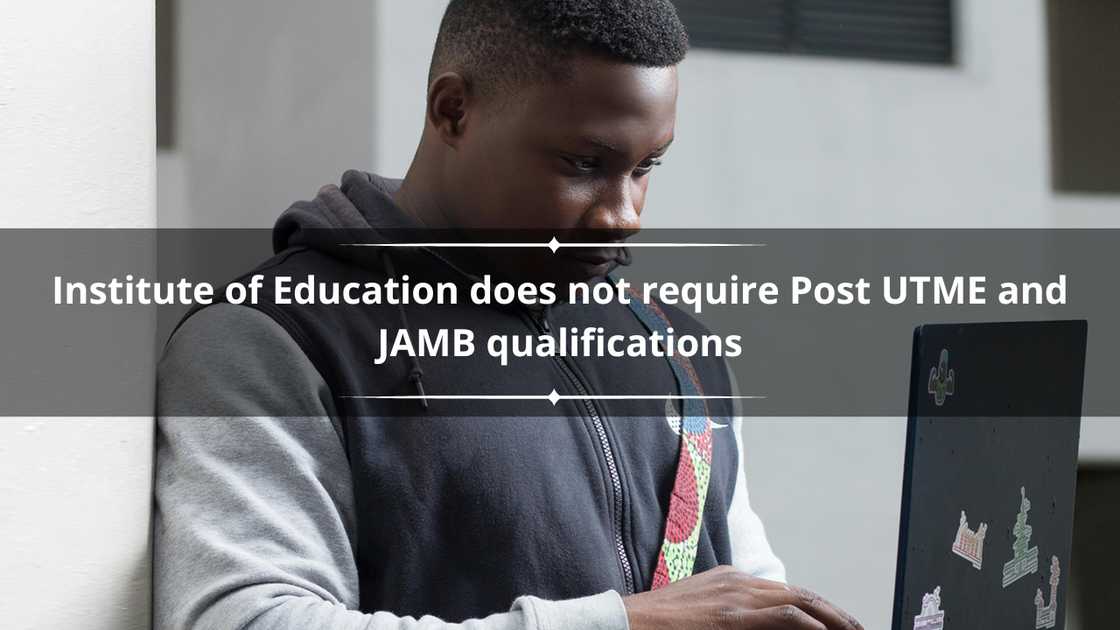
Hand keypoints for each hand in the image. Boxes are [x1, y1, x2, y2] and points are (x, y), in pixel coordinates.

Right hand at [623, 565, 862, 629]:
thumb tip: (756, 626)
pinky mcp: (730, 615)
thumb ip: (730, 615)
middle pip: (801, 594)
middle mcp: (737, 583)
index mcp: (731, 581)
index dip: (818, 609)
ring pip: (799, 601)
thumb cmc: (659, 626)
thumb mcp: (700, 613)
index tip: (838, 625)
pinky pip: (783, 615)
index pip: (787, 593)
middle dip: (835, 614)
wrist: (625, 625)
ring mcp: (735, 597)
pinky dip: (809, 623)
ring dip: (833, 618)